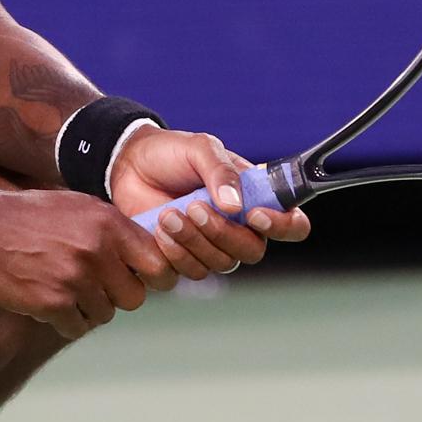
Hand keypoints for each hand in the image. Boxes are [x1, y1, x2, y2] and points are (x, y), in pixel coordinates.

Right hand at [0, 186, 178, 339]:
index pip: (158, 264)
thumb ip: (115, 230)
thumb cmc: (31, 217)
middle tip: (95, 286)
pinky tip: (50, 302)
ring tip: (65, 288)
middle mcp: (97, 251)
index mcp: (109, 224)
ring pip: (105, 315)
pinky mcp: (52, 303)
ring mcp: (75, 279)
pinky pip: (77, 328)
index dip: (155, 278)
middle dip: (117, 296)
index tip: (144, 281)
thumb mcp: (81, 207)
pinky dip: (65, 322)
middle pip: (134, 298)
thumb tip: (147, 255)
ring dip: (88, 309)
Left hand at [110, 126, 311, 279]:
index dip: (283, 227)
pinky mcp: (184, 260)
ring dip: (193, 241)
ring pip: (220, 264)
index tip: (254, 215)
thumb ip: (221, 171)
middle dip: (222, 233)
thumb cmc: (172, 153)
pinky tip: (159, 229)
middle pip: (252, 251)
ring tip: (168, 214)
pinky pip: (190, 273)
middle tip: (193, 207)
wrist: (129, 165)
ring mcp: (212, 247)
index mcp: (256, 199)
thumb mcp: (200, 148)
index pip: (292, 226)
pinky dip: (174, 253)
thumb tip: (236, 206)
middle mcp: (240, 228)